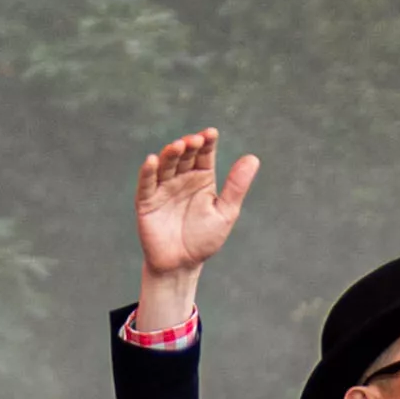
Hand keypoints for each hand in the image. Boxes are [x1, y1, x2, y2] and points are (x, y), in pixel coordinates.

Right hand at [133, 129, 261, 316]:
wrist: (182, 265)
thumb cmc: (204, 239)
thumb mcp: (226, 212)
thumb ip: (236, 186)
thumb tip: (253, 157)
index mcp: (202, 178)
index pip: (204, 154)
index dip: (207, 142)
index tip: (211, 133)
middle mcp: (181, 178)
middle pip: (184, 156)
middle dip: (189, 146)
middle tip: (195, 141)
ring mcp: (163, 188)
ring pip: (166, 165)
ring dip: (170, 154)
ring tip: (179, 145)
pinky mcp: (146, 201)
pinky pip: (146, 183)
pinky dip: (148, 171)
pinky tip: (152, 160)